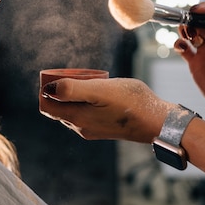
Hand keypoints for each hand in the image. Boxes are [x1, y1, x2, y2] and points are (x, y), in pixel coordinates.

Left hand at [39, 77, 173, 142]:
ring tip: (89, 81)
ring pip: (72, 110)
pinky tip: (100, 92)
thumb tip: (47, 89)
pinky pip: (86, 113)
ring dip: (74, 95)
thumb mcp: (99, 90)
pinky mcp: (104, 128)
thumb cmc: (130, 103)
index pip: (47, 105)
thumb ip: (72, 90)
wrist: (158, 121)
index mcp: (76, 118)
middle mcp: (80, 127)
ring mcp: (92, 129)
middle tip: (76, 75)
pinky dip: (86, 101)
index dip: (47, 89)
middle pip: (58, 108)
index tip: (59, 75)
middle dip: (61, 90)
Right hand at [174, 2, 204, 132]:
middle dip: (191, 18)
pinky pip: (183, 48)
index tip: (196, 10)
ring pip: (190, 32)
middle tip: (186, 22)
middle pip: (201, 21)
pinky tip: (180, 47)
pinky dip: (178, 44)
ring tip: (184, 34)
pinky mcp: (195, 64)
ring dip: (184, 29)